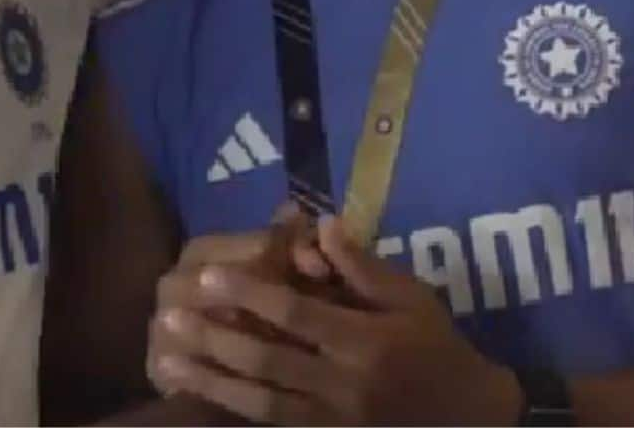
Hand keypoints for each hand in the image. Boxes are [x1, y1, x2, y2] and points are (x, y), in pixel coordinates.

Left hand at [151, 216, 520, 424]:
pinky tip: (197, 398)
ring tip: (166, 360)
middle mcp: (343, 386)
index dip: (249, 293)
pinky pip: (271, 427)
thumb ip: (363, 266)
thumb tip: (321, 225)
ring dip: (208, 381)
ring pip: (259, 402)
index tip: (207, 275)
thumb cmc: (437, 348)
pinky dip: (232, 412)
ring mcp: (332, 422)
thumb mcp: (412, 299)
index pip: (296, 314)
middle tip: (168, 316)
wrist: (468, 419)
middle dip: (213, 337)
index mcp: (365, 343)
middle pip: (266, 360)